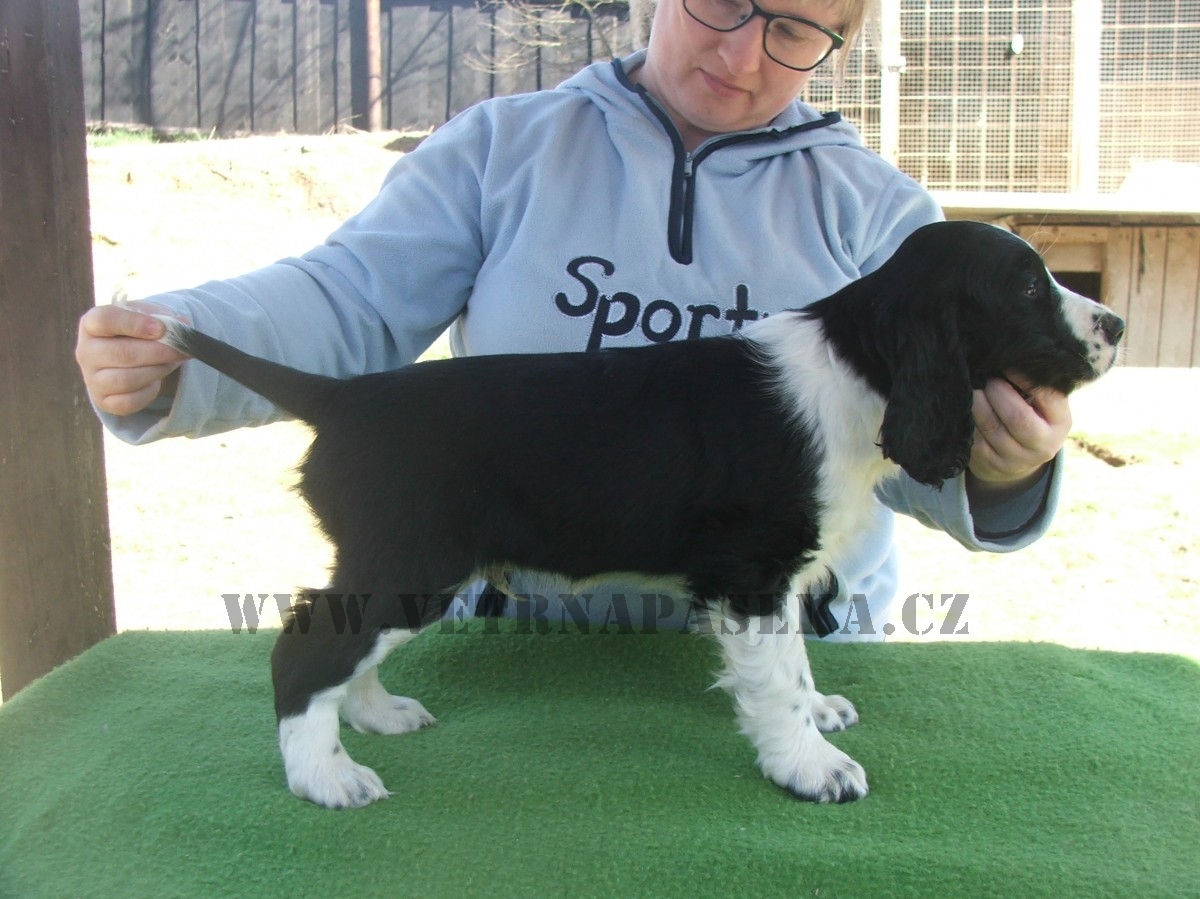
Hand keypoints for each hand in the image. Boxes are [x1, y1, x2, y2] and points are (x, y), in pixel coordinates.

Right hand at [76, 300, 186, 415]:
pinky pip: (129, 401)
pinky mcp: (103, 401)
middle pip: (122, 353)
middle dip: (159, 352)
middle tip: (181, 349)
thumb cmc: (138, 333)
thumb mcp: (149, 318)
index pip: (105, 320)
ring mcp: (92, 378)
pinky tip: (156, 381)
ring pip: (127, 380)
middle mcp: (86, 351)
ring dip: (157, 371)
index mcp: (91, 324)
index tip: (161, 328)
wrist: (127, 357)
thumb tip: (183, 326)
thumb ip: (165, 319)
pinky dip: (149, 392)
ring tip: (171, 363)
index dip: (135, 323)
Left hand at [967, 373, 1071, 495]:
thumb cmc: (1032, 418)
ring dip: (978, 404)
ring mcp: (1016, 460)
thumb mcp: (1044, 406)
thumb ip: (1035, 387)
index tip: (1008, 365)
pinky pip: (974, 440)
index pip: (1048, 398)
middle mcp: (1043, 446)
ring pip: (991, 428)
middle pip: (1018, 418)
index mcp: (1061, 423)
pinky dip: (968, 420)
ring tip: (973, 389)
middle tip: (988, 379)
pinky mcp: (991, 466)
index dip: (1026, 379)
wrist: (1018, 459)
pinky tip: (966, 408)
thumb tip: (1010, 360)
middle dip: (998, 393)